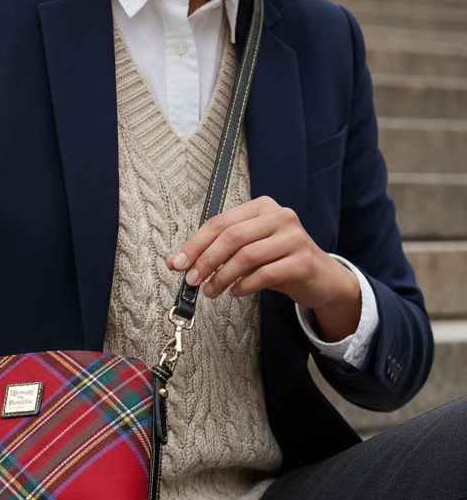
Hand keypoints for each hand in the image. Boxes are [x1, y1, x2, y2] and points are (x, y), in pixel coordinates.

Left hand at [165, 196, 361, 341]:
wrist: (322, 277)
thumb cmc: (279, 261)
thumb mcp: (251, 247)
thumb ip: (223, 249)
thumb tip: (183, 262)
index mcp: (262, 207)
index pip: (220, 222)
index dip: (195, 244)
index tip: (176, 263)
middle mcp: (280, 216)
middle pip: (232, 237)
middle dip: (206, 260)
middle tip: (191, 280)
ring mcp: (294, 237)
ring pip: (247, 256)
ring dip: (222, 277)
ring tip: (210, 292)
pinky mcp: (303, 261)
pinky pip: (265, 274)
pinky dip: (245, 285)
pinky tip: (236, 293)